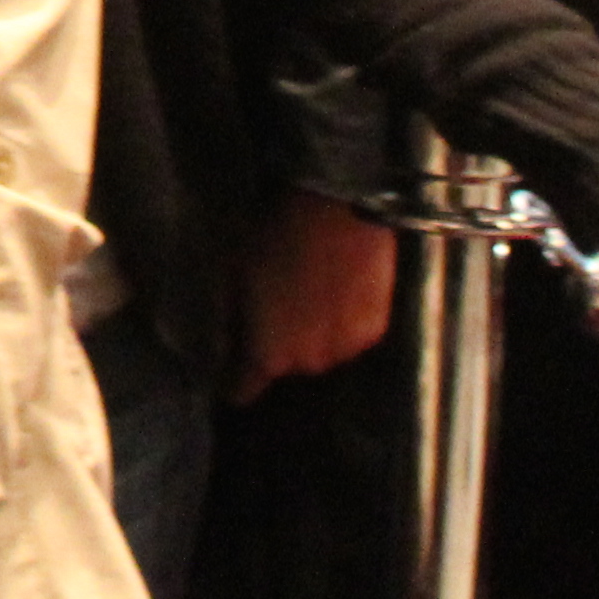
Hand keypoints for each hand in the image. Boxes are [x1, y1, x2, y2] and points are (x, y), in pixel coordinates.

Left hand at [229, 186, 397, 395]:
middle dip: (276, 346)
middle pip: (285, 366)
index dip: (233, 382)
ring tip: (307, 294)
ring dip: (311, 335)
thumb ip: (226, 320)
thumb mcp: (230, 273)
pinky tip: (336, 290)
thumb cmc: (272, 236)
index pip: (244, 389)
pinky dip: (341, 321)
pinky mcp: (376, 330)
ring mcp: (348, 349)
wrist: (337, 208)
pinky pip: (349, 335)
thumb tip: (222, 346)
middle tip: (274, 307)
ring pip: (320, 352)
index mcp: (268, 355)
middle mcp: (309, 363)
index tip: (228, 372)